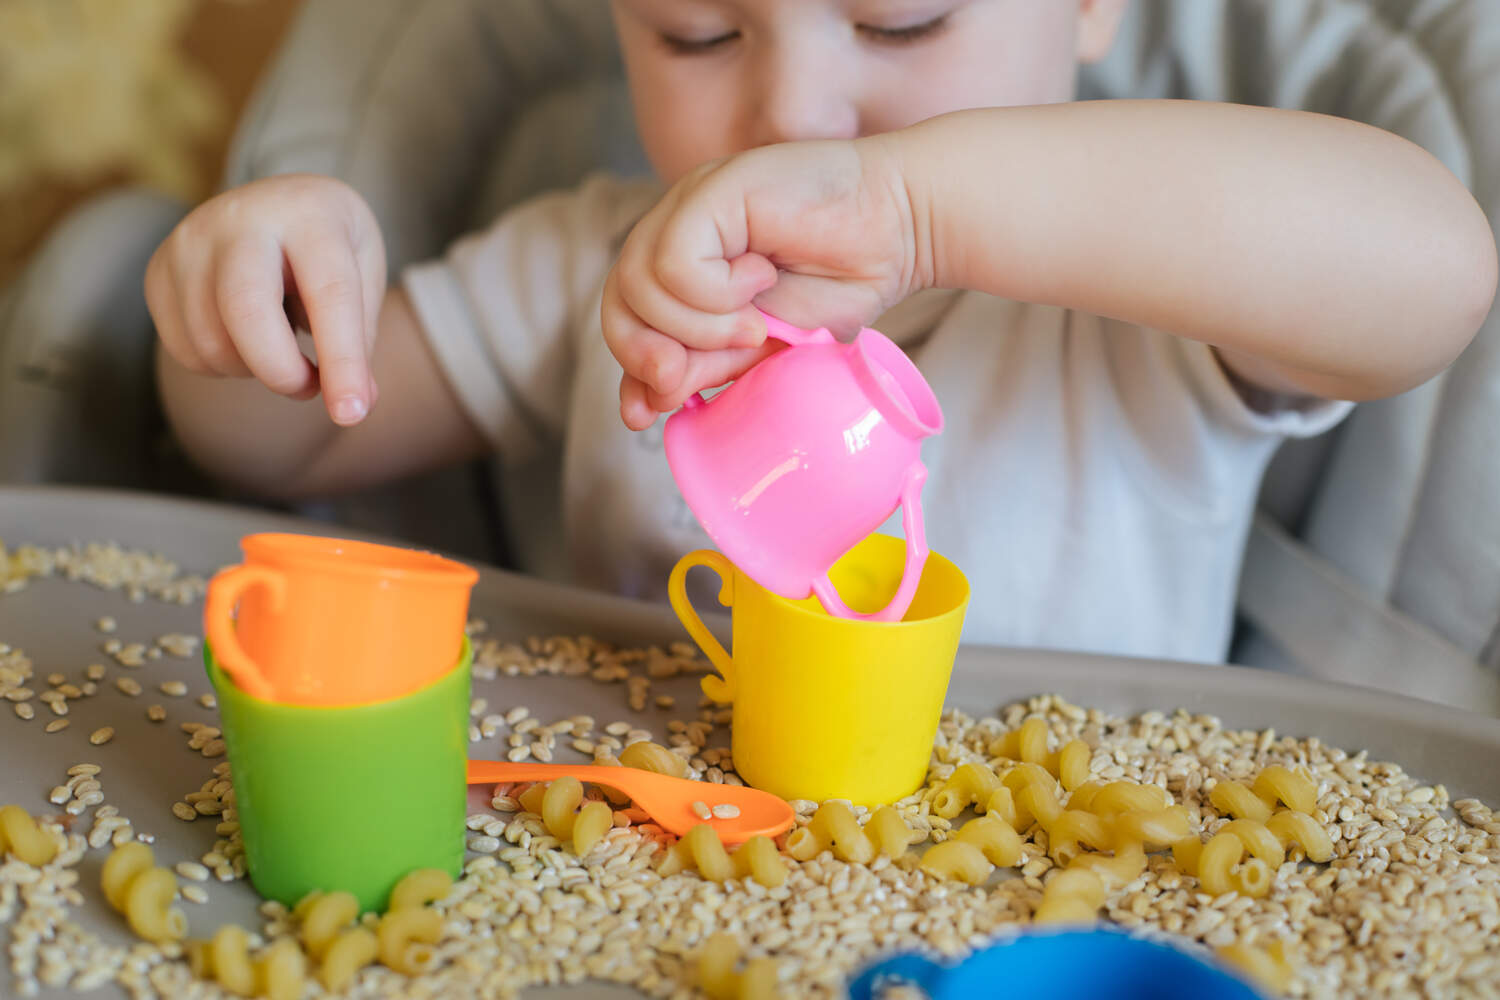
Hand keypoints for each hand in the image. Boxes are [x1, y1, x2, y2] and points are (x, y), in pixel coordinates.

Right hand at [144, 174, 385, 425]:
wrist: (277, 205)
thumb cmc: (329, 247)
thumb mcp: (363, 275)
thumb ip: (359, 338)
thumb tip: (353, 406)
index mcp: (309, 214)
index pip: (328, 294)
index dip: (342, 360)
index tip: (351, 412)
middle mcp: (241, 218)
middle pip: (245, 310)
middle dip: (280, 370)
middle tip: (309, 387)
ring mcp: (189, 242)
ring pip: (210, 340)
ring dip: (254, 371)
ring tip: (282, 350)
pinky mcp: (159, 271)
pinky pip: (184, 349)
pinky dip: (221, 366)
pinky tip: (244, 340)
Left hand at [602, 137, 923, 429]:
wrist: (903, 225)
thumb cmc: (843, 278)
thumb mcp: (764, 344)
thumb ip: (708, 363)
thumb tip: (652, 399)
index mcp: (685, 260)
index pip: (626, 316)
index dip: (629, 368)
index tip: (646, 413)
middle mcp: (679, 227)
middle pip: (617, 302)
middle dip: (645, 356)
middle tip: (684, 381)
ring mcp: (693, 203)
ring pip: (642, 286)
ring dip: (697, 326)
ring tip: (753, 323)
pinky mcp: (713, 190)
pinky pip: (675, 265)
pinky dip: (715, 294)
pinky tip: (760, 279)